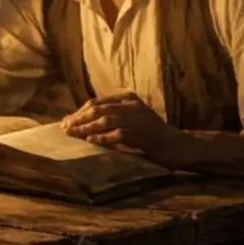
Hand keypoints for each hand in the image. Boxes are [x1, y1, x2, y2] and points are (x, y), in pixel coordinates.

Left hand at [60, 93, 185, 162]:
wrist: (178, 145)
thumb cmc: (150, 134)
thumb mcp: (129, 120)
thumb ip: (109, 118)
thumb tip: (79, 123)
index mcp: (127, 99)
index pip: (97, 102)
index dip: (79, 112)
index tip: (66, 122)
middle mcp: (132, 105)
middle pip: (98, 109)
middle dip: (79, 119)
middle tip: (65, 128)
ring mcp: (138, 119)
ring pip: (106, 120)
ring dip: (87, 127)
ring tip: (73, 134)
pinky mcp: (143, 134)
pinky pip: (119, 134)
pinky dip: (104, 137)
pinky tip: (92, 141)